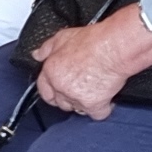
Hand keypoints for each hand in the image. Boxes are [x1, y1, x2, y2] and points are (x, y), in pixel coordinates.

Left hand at [32, 7, 151, 121]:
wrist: (113, 48)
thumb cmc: (93, 41)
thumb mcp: (63, 37)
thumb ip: (47, 48)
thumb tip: (37, 54)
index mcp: (52, 71)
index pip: (44, 88)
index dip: (52, 89)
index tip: (59, 89)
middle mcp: (61, 86)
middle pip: (60, 101)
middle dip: (68, 97)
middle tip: (81, 86)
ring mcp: (77, 98)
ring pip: (77, 109)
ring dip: (84, 103)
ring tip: (94, 89)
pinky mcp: (94, 105)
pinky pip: (97, 114)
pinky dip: (103, 108)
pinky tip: (107, 98)